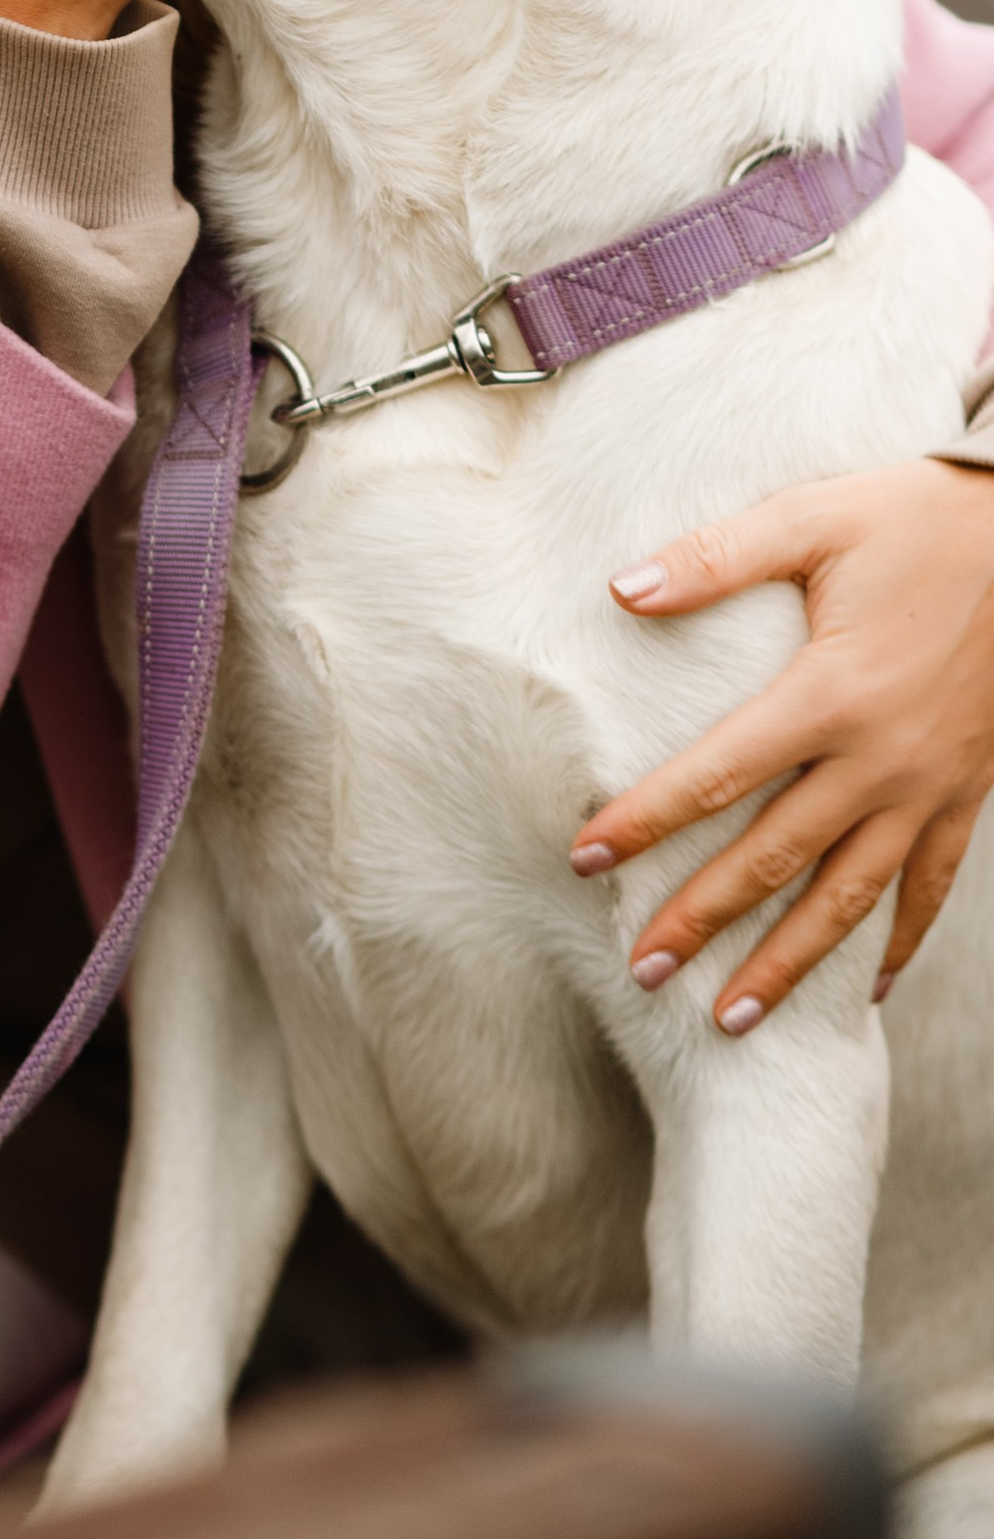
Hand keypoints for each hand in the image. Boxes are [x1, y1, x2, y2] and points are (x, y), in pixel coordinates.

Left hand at [570, 456, 993, 1030]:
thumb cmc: (915, 517)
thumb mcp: (812, 518)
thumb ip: (714, 558)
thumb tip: (619, 590)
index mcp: (829, 693)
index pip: (715, 774)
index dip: (645, 819)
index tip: (584, 857)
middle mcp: (879, 758)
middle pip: (774, 859)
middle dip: (702, 919)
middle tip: (641, 971)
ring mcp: (929, 785)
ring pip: (849, 897)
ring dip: (790, 964)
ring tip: (732, 1021)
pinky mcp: (969, 791)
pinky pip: (932, 885)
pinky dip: (899, 941)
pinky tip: (866, 989)